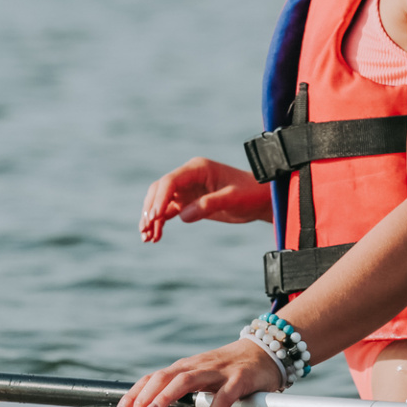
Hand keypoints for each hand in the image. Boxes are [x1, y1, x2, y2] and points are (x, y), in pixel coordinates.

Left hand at [114, 338, 283, 406]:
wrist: (264, 351)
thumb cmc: (228, 369)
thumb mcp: (200, 376)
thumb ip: (180, 390)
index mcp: (184, 367)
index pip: (152, 378)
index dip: (133, 395)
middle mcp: (196, 366)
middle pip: (162, 377)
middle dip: (143, 398)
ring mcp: (218, 372)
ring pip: (185, 381)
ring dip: (165, 397)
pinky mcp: (239, 379)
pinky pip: (222, 397)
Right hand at [138, 157, 270, 241]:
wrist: (260, 199)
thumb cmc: (250, 194)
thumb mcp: (232, 198)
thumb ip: (209, 204)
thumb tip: (183, 216)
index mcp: (197, 168)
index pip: (171, 181)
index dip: (160, 198)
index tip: (154, 217)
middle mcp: (188, 176)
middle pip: (160, 190)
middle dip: (150, 209)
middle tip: (146, 229)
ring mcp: (187, 189)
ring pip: (160, 201)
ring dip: (151, 218)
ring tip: (147, 238)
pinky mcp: (189, 202)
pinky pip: (168, 211)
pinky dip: (160, 223)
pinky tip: (154, 237)